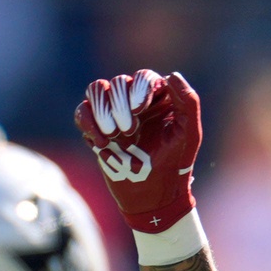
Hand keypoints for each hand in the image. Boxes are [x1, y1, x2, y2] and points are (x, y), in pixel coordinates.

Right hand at [74, 69, 201, 232]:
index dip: (138, 89)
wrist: (152, 195)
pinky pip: (82, 111)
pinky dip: (87, 123)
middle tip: (129, 132)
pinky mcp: (96, 127)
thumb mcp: (189, 133)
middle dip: (119, 106)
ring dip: (102, 112)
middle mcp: (135, 100)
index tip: (138, 110)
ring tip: (114, 137)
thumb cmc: (174, 164)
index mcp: (160, 97)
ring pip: (96, 89)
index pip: (144, 77)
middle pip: (118, 82)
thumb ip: (188, 102)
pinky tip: (101, 143)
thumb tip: (171, 75)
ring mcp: (114, 112)